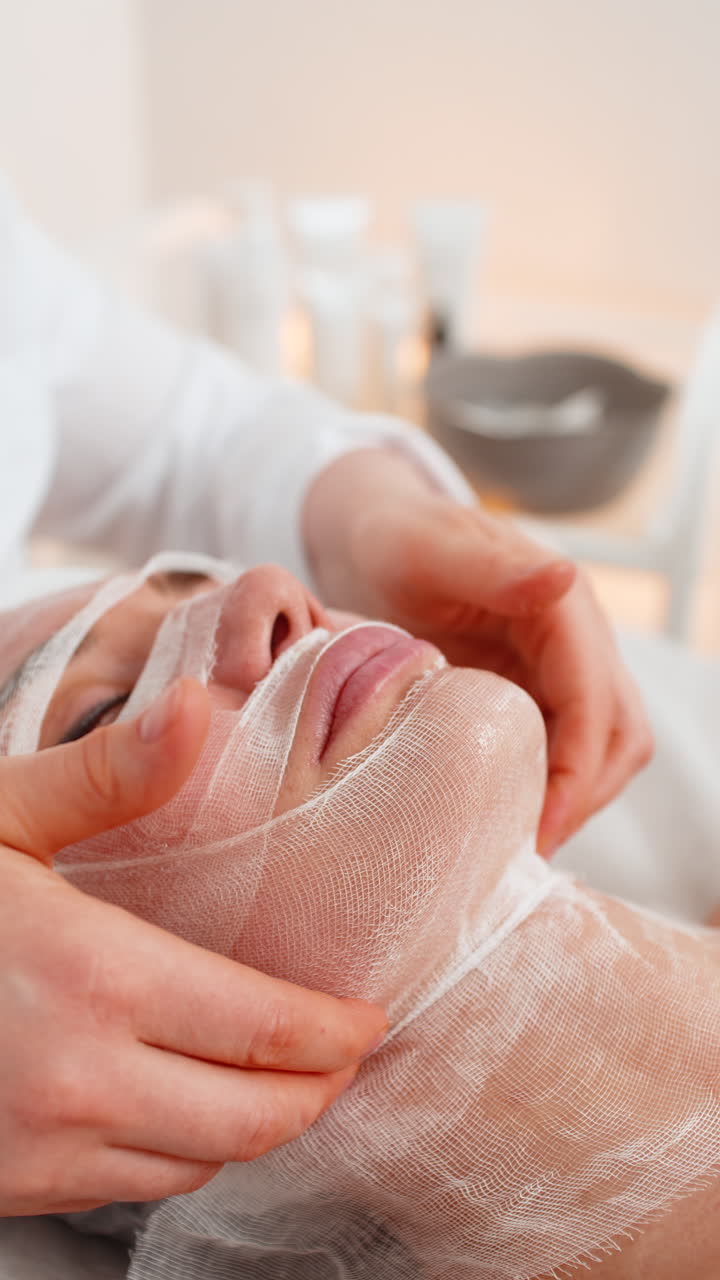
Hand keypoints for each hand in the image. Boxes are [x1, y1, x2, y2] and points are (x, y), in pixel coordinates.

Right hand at [0, 679, 386, 1215]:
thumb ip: (107, 775)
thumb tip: (194, 706)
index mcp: (95, 980)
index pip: (268, 1032)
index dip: (338, 1032)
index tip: (370, 1016)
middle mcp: (81, 1082)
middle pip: (255, 1117)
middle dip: (318, 1087)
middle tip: (346, 1051)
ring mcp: (43, 1149)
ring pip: (200, 1160)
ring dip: (256, 1123)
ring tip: (282, 1076)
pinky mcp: (12, 1184)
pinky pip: (133, 1187)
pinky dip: (184, 1150)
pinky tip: (185, 1102)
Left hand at [304, 450, 652, 853]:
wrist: (380, 537)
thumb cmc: (399, 539)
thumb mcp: (431, 548)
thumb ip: (492, 568)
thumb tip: (565, 578)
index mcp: (562, 606)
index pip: (595, 700)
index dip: (577, 769)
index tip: (542, 826)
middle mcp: (577, 639)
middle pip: (618, 735)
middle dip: (583, 797)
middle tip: (527, 851)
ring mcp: (561, 668)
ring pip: (602, 749)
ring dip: (572, 799)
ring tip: (516, 845)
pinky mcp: (537, 691)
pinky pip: (564, 749)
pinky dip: (549, 788)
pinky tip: (503, 818)